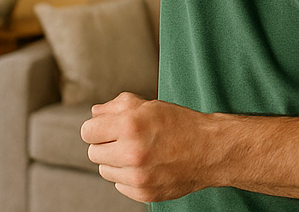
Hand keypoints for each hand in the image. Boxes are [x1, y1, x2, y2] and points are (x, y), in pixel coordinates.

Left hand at [82, 92, 216, 202]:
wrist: (211, 150)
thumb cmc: (182, 124)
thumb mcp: (151, 106)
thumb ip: (118, 106)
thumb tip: (95, 113)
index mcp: (130, 125)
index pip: (87, 131)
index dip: (97, 128)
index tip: (108, 128)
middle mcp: (131, 152)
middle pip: (93, 152)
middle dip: (107, 145)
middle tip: (127, 140)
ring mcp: (137, 176)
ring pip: (105, 171)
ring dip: (116, 162)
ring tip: (140, 152)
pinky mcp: (143, 193)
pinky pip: (119, 185)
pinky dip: (128, 177)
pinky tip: (148, 166)